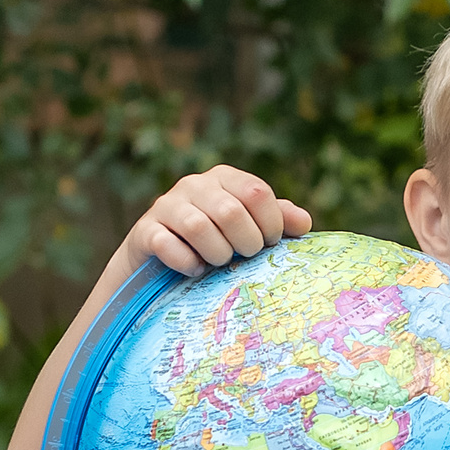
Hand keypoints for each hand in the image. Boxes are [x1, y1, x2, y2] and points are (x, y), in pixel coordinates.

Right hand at [112, 165, 313, 282]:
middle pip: (230, 211)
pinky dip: (187, 263)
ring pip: (198, 227)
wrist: (159, 260)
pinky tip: (195, 271)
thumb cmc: (214, 242)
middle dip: (246, 243)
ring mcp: (167, 206)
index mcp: (224, 178)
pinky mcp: (146, 231)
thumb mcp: (248, 228)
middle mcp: (194, 185)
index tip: (269, 244)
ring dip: (217, 254)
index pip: (256, 192)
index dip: (270, 224)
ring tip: (220, 263)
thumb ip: (276, 221)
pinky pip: (167, 245)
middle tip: (245, 256)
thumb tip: (304, 222)